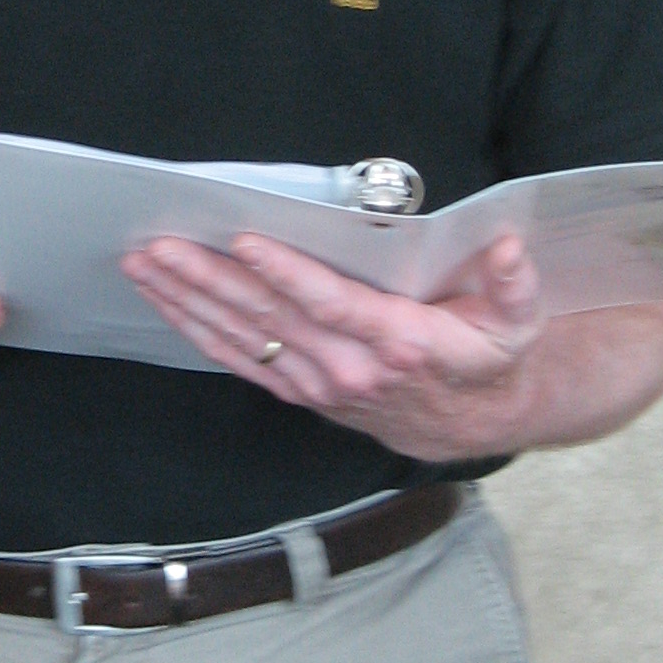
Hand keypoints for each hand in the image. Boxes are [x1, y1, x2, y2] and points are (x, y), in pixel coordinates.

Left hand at [121, 231, 662, 461]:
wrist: (473, 421)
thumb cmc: (488, 354)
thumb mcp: (518, 316)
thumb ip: (512, 280)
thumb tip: (508, 247)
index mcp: (398, 342)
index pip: (331, 304)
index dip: (286, 273)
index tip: (245, 241)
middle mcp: (349, 368)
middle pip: (268, 318)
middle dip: (208, 277)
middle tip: (160, 243)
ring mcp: (317, 384)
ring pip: (242, 338)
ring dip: (188, 300)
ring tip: (144, 263)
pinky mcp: (299, 391)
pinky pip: (238, 359)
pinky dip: (197, 329)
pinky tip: (166, 300)